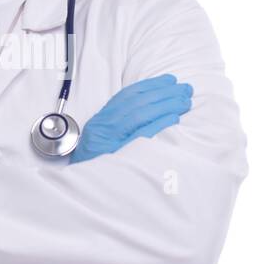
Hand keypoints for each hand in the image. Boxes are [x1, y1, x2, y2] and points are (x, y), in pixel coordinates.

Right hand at [69, 73, 192, 163]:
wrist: (79, 183)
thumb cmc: (93, 162)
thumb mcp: (101, 138)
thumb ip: (119, 124)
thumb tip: (147, 111)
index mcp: (102, 120)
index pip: (128, 95)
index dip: (151, 85)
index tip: (170, 80)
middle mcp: (105, 126)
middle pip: (138, 102)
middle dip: (164, 92)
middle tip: (186, 89)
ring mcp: (111, 140)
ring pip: (141, 114)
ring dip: (166, 105)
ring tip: (185, 101)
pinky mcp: (120, 154)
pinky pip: (142, 134)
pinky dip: (159, 123)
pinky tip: (174, 118)